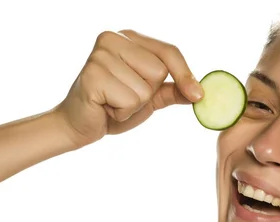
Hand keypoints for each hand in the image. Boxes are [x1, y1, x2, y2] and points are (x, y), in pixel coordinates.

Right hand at [54, 30, 203, 146]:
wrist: (79, 125)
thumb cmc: (113, 107)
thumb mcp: (149, 97)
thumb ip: (172, 90)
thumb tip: (199, 92)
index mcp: (129, 38)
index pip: (169, 52)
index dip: (185, 74)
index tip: (198, 95)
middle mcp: (113, 39)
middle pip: (159, 72)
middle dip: (147, 95)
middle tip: (123, 97)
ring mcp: (101, 55)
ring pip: (145, 89)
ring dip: (133, 106)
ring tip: (112, 102)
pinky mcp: (92, 74)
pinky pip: (130, 100)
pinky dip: (121, 113)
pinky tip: (105, 107)